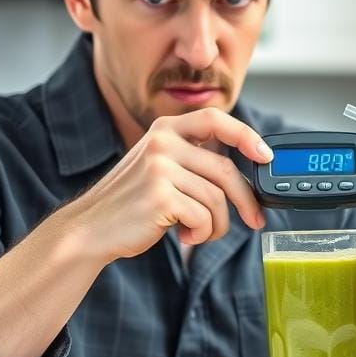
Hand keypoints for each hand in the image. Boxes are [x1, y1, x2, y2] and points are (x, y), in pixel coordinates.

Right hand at [68, 108, 271, 262]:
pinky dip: (202, 234)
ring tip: (197, 232)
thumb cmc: (131, 204)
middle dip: (246, 200)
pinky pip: (204, 218)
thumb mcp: (160, 168)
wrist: (90, 230)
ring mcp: (160, 167)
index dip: (247, 136)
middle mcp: (163, 142)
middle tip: (256, 220)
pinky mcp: (160, 195)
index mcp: (166, 129)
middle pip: (225, 170)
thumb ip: (194, 161)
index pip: (216, 119)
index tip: (266, 156)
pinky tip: (184, 236)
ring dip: (216, 225)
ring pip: (217, 199)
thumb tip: (246, 172)